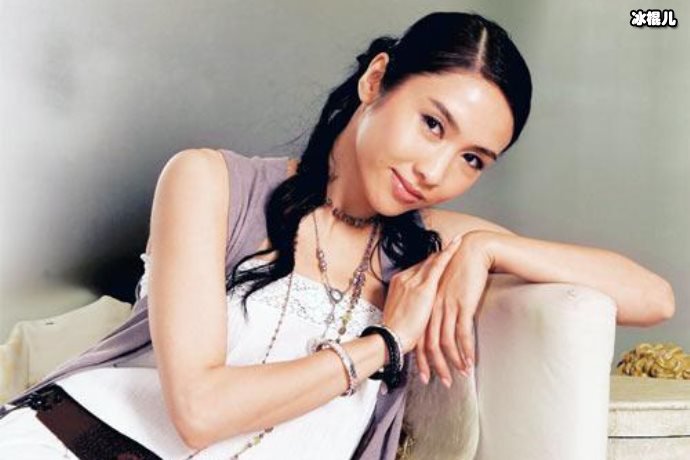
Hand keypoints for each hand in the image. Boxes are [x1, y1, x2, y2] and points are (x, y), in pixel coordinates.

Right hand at [380, 234, 463, 353]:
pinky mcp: (424, 288)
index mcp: (397, 283)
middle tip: (452, 244)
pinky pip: (438, 265)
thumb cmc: (395, 333)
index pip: (416, 269)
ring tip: (457, 242)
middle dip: (438, 256)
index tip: (437, 258)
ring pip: (432, 261)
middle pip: (425, 264)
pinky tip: (457, 245)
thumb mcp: (400, 315)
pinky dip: (448, 253)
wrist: (389, 338)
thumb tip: (417, 309)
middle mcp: (404, 278)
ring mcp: (413, 281)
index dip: (428, 264)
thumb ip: (409, 307)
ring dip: (445, 251)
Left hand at [415, 230, 494, 386]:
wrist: (471, 252)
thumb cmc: (457, 269)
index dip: (421, 357)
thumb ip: (435, 304)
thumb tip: (436, 323)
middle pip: (429, 343)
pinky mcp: (461, 305)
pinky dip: (465, 350)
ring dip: (452, 362)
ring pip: (445, 341)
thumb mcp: (441, 287)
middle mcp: (431, 307)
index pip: (419, 336)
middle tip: (441, 381)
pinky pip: (462, 333)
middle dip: (435, 365)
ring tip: (459, 375)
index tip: (424, 374)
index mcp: (424, 303)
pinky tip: (469, 361)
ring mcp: (445, 306)